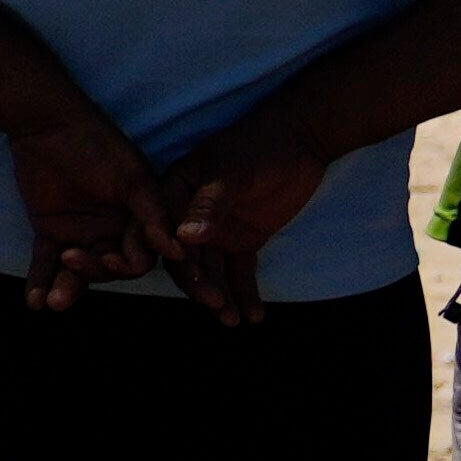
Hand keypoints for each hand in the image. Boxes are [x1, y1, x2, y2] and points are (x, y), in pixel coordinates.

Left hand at [0, 96, 172, 307]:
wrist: (46, 126)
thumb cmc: (98, 146)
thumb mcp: (131, 179)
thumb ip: (151, 215)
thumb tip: (177, 252)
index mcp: (138, 220)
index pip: (140, 254)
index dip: (129, 261)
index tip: (115, 258)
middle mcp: (112, 231)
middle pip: (109, 267)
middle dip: (94, 273)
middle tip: (75, 265)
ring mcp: (81, 233)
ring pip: (78, 270)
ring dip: (66, 287)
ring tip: (54, 302)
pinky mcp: (50, 231)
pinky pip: (46, 262)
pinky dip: (40, 281)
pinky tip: (35, 301)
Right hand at [147, 148, 327, 314]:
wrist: (301, 141)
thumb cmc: (257, 146)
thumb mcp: (230, 171)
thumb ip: (209, 204)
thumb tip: (185, 240)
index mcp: (173, 194)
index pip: (160, 232)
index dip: (164, 256)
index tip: (183, 279)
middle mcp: (188, 218)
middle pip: (184, 259)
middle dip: (197, 285)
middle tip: (215, 305)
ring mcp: (216, 232)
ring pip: (211, 272)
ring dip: (220, 296)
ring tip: (233, 319)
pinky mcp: (243, 242)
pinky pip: (240, 273)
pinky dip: (245, 294)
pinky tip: (253, 315)